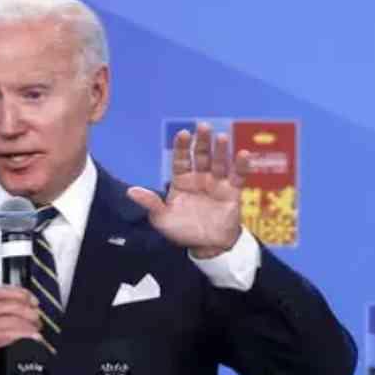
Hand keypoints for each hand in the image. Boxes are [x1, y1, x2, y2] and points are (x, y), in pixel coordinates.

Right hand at [0, 286, 41, 374]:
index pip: (3, 290)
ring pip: (12, 320)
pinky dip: (24, 335)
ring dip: (29, 325)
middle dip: (30, 312)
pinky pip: (9, 335)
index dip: (23, 294)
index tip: (34, 301)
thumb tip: (21, 304)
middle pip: (11, 305)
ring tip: (37, 330)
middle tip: (38, 319)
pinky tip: (32, 337)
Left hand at [127, 122, 250, 257]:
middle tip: (203, 127)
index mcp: (181, 180)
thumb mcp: (162, 218)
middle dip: (202, 142)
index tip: (183, 134)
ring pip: (219, 162)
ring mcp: (216, 183)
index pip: (181, 159)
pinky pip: (238, 176)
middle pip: (201, 156)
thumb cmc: (182, 231)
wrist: (207, 247)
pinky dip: (241, 165)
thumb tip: (130, 191)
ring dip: (221, 150)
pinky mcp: (232, 191)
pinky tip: (243, 154)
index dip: (182, 147)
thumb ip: (150, 203)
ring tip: (222, 137)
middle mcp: (199, 178)